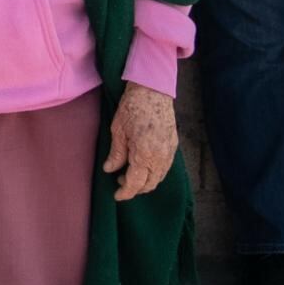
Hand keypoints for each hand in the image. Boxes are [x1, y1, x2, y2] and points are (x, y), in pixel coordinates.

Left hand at [101, 83, 177, 201]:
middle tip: (120, 180)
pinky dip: (154, 172)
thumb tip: (110, 169)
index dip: (125, 193)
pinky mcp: (174, 145)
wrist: (153, 88)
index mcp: (144, 155)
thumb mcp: (118, 130)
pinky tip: (143, 164)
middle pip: (149, 184)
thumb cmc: (133, 106)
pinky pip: (165, 167)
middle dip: (135, 188)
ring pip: (159, 177)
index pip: (136, 184)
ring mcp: (170, 152)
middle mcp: (160, 157)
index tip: (117, 196)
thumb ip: (116, 154)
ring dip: (145, 181)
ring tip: (130, 172)